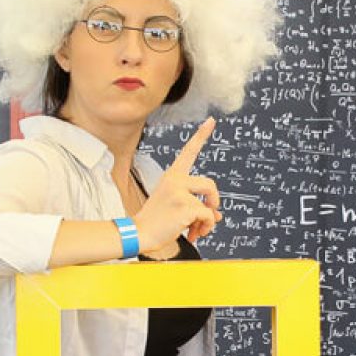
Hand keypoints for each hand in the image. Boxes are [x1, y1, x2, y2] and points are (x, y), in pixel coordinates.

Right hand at [136, 118, 222, 248]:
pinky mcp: (184, 206)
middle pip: (210, 184)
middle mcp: (175, 180)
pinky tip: (193, 234)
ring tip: (198, 229)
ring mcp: (179, 192)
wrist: (139, 234)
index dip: (201, 136)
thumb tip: (216, 215)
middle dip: (214, 201)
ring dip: (209, 219)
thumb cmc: (156, 221)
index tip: (212, 121)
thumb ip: (196, 206)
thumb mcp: (177, 208)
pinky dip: (205, 227)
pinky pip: (207, 216)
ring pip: (210, 203)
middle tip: (210, 214)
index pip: (189, 152)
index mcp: (172, 176)